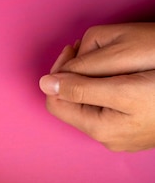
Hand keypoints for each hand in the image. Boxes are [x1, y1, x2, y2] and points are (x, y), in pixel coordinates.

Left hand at [39, 23, 154, 151]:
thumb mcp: (123, 89)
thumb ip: (81, 88)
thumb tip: (45, 83)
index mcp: (99, 128)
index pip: (56, 101)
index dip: (58, 74)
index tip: (70, 49)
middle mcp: (107, 136)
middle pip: (72, 101)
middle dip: (72, 73)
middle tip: (81, 47)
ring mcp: (123, 133)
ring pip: (90, 101)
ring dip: (89, 77)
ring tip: (99, 55)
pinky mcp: (137, 125)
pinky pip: (109, 103)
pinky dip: (106, 83)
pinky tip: (118, 69)